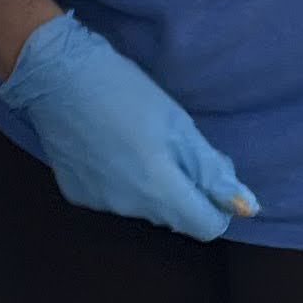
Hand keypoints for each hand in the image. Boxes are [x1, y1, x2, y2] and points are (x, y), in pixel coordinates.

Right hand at [0, 12, 254, 237]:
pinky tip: (107, 146)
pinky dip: (118, 180)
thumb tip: (246, 208)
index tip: (207, 173)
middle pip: (174, 216)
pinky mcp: (76, 194)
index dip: (216, 205)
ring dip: (149, 185)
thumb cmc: (123, 90)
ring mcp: (99, 203)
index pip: (206, 227)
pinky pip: (112, 198)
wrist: (56, 74)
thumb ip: (212, 170)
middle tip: (171, 144)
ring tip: (135, 141)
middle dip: (182, 189)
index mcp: (160, 189)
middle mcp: (129, 207)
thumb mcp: (178, 123)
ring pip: (143, 207)